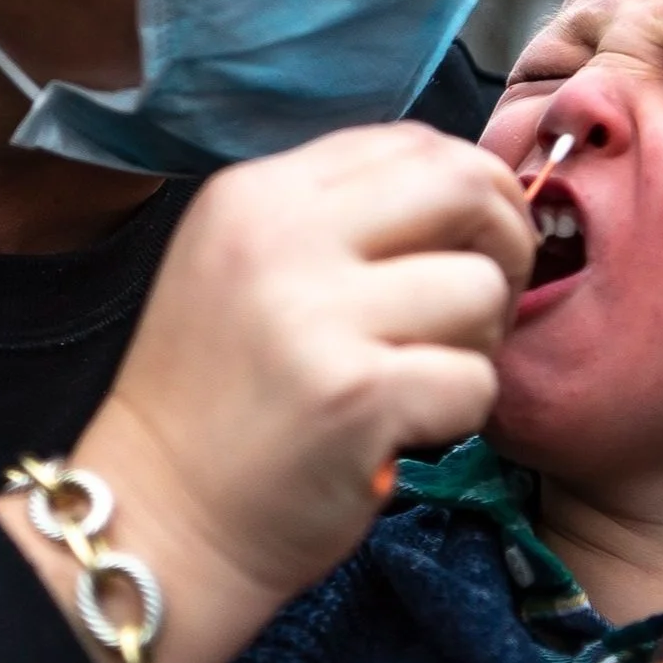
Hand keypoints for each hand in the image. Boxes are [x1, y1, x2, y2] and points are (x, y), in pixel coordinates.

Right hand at [4, 123, 533, 662]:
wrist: (158, 521)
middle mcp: (279, 237)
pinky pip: (476, 379)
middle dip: (504, 244)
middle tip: (484, 306)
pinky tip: (405, 430)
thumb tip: (471, 192)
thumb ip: (339, 220)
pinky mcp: (355, 396)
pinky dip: (461, 413)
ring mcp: (315, 315)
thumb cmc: (218, 404)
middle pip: (461, 187)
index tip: (470, 247)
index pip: (410, 142)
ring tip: (421, 378)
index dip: (470, 188)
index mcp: (255, 195)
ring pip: (480, 289)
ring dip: (480, 342)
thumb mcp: (247, 270)